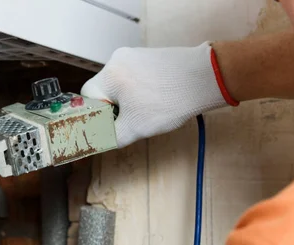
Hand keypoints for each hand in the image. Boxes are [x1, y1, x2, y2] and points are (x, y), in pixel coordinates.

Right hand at [81, 42, 236, 146]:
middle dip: (112, 108)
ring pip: (118, 85)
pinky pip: (133, 77)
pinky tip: (154, 100)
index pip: (87, 98)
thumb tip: (97, 140)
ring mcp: (134, 55)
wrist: (206, 79)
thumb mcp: (134, 129)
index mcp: (109, 75)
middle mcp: (117, 60)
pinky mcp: (149, 56)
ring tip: (145, 111)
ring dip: (126, 101)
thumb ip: (109, 137)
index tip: (108, 126)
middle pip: (103, 90)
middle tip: (128, 121)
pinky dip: (138, 91)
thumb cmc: (171, 101)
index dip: (95, 116)